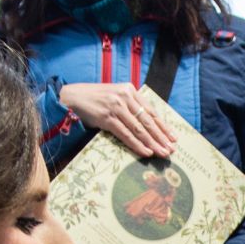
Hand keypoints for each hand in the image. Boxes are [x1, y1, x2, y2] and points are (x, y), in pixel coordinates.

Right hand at [58, 82, 176, 156]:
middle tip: (171, 149)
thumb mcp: (115, 97)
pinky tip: (146, 152)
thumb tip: (146, 125)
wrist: (71, 97)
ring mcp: (116, 107)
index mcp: (129, 90)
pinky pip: (125, 134)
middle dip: (161, 136)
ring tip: (162, 153)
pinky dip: (137, 144)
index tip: (173, 137)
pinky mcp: (107, 118)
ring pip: (139, 128)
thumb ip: (129, 106)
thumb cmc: (94, 99)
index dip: (163, 125)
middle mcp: (125, 96)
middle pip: (147, 120)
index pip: (150, 110)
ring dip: (152, 143)